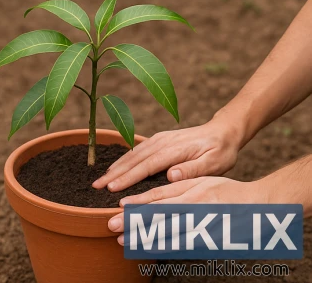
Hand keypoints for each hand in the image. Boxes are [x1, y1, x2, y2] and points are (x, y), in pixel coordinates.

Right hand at [92, 119, 241, 191]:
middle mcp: (162, 141)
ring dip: (115, 167)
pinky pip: (136, 151)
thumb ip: (193, 169)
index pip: (147, 166)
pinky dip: (122, 160)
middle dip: (113, 174)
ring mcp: (158, 139)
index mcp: (174, 149)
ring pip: (132, 154)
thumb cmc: (221, 151)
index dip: (128, 178)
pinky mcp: (157, 140)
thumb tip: (171, 175)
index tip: (112, 188)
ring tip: (100, 180)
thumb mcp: (214, 163)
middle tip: (96, 187)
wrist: (222, 131)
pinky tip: (114, 169)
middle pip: (133, 159)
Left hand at [106, 177, 265, 243]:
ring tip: (124, 241)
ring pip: (169, 236)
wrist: (260, 206)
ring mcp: (204, 229)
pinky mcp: (211, 243)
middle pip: (160, 219)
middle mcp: (197, 211)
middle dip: (134, 223)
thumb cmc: (227, 191)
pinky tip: (150, 250)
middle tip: (112, 227)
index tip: (119, 208)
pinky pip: (184, 248)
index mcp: (193, 193)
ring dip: (145, 239)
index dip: (138, 205)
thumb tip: (146, 191)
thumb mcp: (201, 181)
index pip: (160, 199)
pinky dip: (166, 249)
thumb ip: (176, 186)